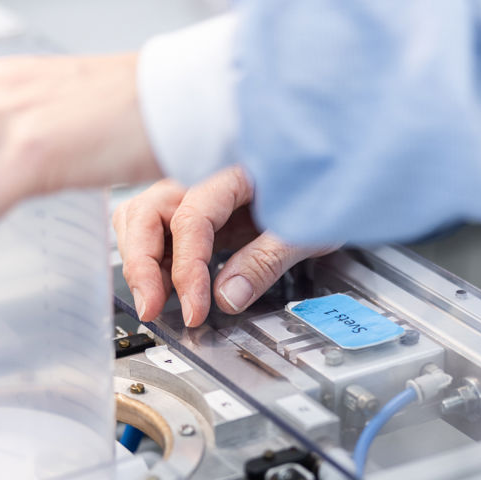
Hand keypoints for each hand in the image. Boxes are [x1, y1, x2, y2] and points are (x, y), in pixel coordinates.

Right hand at [113, 166, 336, 326]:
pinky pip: (161, 230)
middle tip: (152, 310)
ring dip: (142, 262)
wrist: (339, 168)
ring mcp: (195, 190)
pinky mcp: (199, 210)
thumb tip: (228, 296)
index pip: (189, 219)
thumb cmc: (329, 186)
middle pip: (145, 213)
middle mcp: (202, 174)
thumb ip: (266, 259)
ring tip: (157, 302)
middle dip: (141, 266)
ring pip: (142, 220)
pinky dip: (156, 259)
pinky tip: (169, 289)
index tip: (195, 309)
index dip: (186, 269)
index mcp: (230, 169)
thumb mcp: (307, 227)